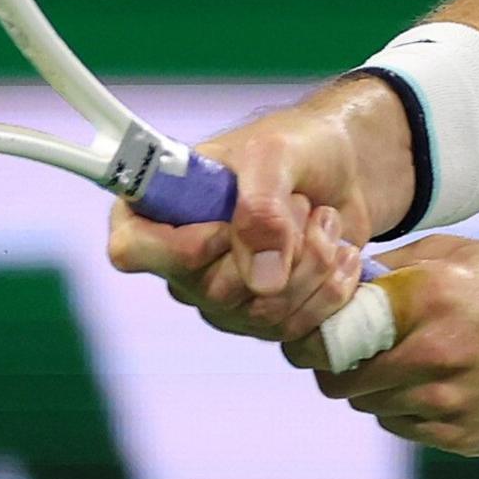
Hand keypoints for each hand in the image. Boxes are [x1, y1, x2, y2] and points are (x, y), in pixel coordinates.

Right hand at [106, 75, 416, 342]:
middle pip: (214, 292)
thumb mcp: (276, 154)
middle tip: (302, 200)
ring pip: (264, 314)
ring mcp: (223, 299)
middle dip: (279, 244)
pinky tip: (342, 253)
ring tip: (325, 218)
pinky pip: (298, 331)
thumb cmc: (296, 147)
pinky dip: (332, 290)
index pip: (132, 251)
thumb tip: (262, 281)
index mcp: (158, 210)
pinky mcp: (265, 320)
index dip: (181, 249)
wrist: (346, 170)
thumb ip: (261, 205)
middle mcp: (181, 265)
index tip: (227, 225)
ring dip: (313, 262)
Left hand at [285, 235, 478, 457]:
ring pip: (365, 404)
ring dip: (370, 385)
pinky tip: (435, 382)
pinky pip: (399, 425)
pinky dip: (402, 406)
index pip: (334, 326)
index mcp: (430, 296)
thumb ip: (400, 266)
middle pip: (337, 376)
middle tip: (350, 346)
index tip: (314, 326)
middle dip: (335, 362)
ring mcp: (447, 401)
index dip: (314, 330)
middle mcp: (434, 352)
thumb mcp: (468, 255)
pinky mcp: (459, 435)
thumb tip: (341, 277)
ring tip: (404, 359)